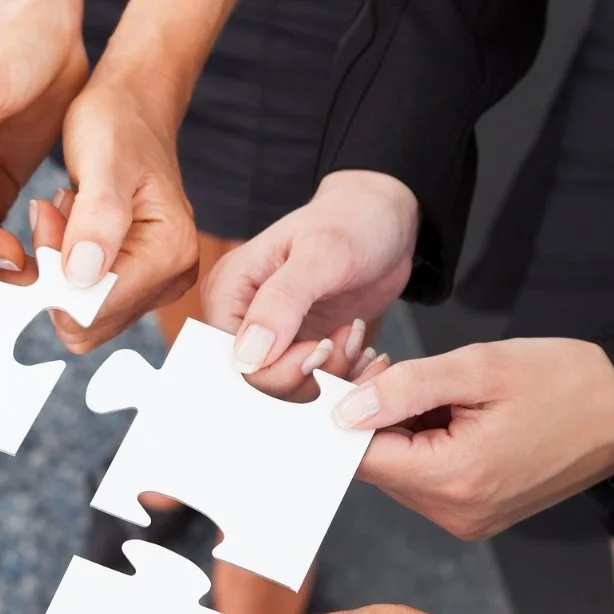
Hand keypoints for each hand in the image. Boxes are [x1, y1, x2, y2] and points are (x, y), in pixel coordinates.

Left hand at [44, 82, 199, 350]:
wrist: (133, 108)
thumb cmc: (118, 124)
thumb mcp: (103, 160)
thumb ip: (97, 219)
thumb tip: (82, 276)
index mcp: (170, 252)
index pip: (95, 309)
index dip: (55, 277)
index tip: (49, 216)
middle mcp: (172, 276)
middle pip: (89, 322)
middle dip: (57, 275)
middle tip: (56, 213)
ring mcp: (157, 282)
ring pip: (83, 314)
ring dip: (59, 269)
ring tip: (68, 213)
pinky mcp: (140, 280)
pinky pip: (86, 300)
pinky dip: (66, 268)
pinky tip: (74, 226)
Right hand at [202, 171, 419, 373]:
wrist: (386, 222)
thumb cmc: (352, 221)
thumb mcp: (322, 253)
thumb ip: (282, 302)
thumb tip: (246, 356)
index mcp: (229, 290)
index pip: (228, 359)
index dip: (271, 370)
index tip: (319, 349)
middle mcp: (241, 318)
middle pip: (255, 383)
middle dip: (306, 375)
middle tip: (342, 342)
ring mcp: (270, 338)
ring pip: (287, 392)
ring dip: (330, 376)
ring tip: (353, 338)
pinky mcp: (298, 350)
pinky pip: (311, 386)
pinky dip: (341, 377)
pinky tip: (358, 350)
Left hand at [328, 338, 613, 538]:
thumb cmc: (564, 381)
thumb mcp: (478, 367)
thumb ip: (404, 388)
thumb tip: (344, 409)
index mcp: (455, 480)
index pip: (362, 456)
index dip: (345, 412)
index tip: (350, 370)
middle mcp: (456, 514)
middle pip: (378, 465)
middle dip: (372, 416)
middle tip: (387, 364)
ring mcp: (468, 520)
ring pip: (400, 471)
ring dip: (399, 428)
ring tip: (430, 386)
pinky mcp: (477, 515)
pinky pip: (427, 479)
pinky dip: (424, 444)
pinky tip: (447, 410)